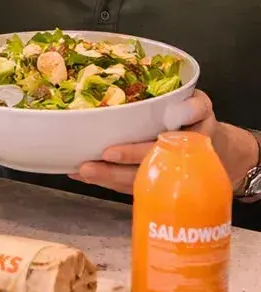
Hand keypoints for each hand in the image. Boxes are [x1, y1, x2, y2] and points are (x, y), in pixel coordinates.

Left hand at [71, 90, 258, 195]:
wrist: (212, 149)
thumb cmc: (199, 123)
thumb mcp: (202, 109)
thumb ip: (196, 106)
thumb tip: (185, 106)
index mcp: (182, 149)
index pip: (154, 153)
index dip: (132, 155)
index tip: (109, 153)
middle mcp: (167, 168)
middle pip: (137, 175)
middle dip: (110, 173)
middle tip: (85, 168)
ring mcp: (156, 178)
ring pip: (129, 184)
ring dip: (103, 179)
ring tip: (78, 172)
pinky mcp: (147, 181)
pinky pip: (125, 184)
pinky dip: (104, 180)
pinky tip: (81, 174)